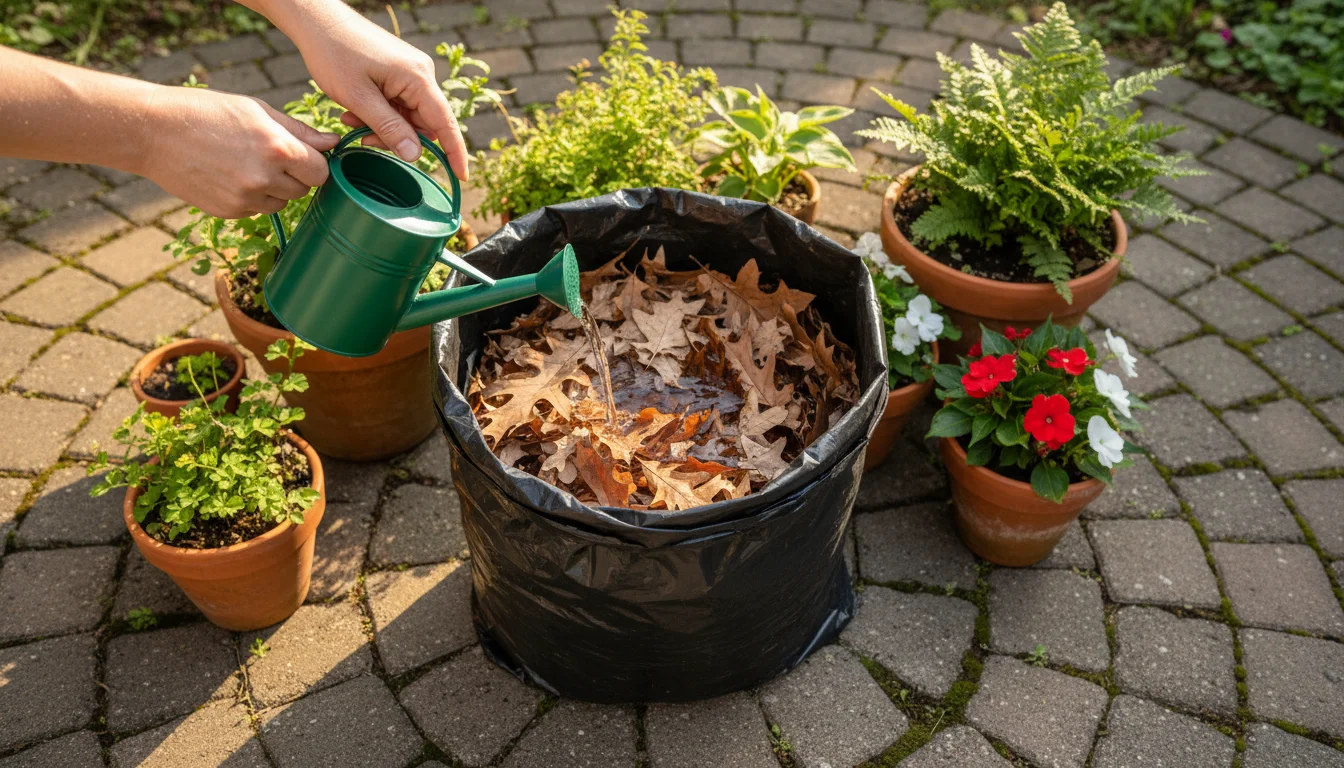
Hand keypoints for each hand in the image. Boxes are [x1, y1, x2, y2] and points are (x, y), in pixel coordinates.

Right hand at [140, 86, 337, 217]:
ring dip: (273, 188)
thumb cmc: (207, 112)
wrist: (153, 131)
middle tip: (267, 155)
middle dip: (294, 176)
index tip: (303, 156)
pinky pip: (256, 210)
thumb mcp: (257, 111)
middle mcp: (266, 178)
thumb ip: (299, 131)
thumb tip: (333, 143)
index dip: (315, 164)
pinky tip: (228, 174)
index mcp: (279, 149)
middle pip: (304, 190)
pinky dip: (250, 197)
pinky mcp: (229, 211)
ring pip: (281, 203)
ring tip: (244, 163)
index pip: (321, 172)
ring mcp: (246, 198)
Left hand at [284, 9, 469, 179]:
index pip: (445, 122)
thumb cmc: (335, 53)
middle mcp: (421, 74)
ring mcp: (410, 73)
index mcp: (417, 78)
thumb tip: (416, 156)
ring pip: (407, 117)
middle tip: (362, 140)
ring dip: (383, 127)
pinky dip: (379, 114)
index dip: (455, 152)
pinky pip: (397, 104)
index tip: (462, 178)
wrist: (318, 21)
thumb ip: (389, 128)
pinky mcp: (398, 73)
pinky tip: (355, 113)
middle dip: (396, 138)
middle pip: (423, 123)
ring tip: (351, 122)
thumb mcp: (359, 98)